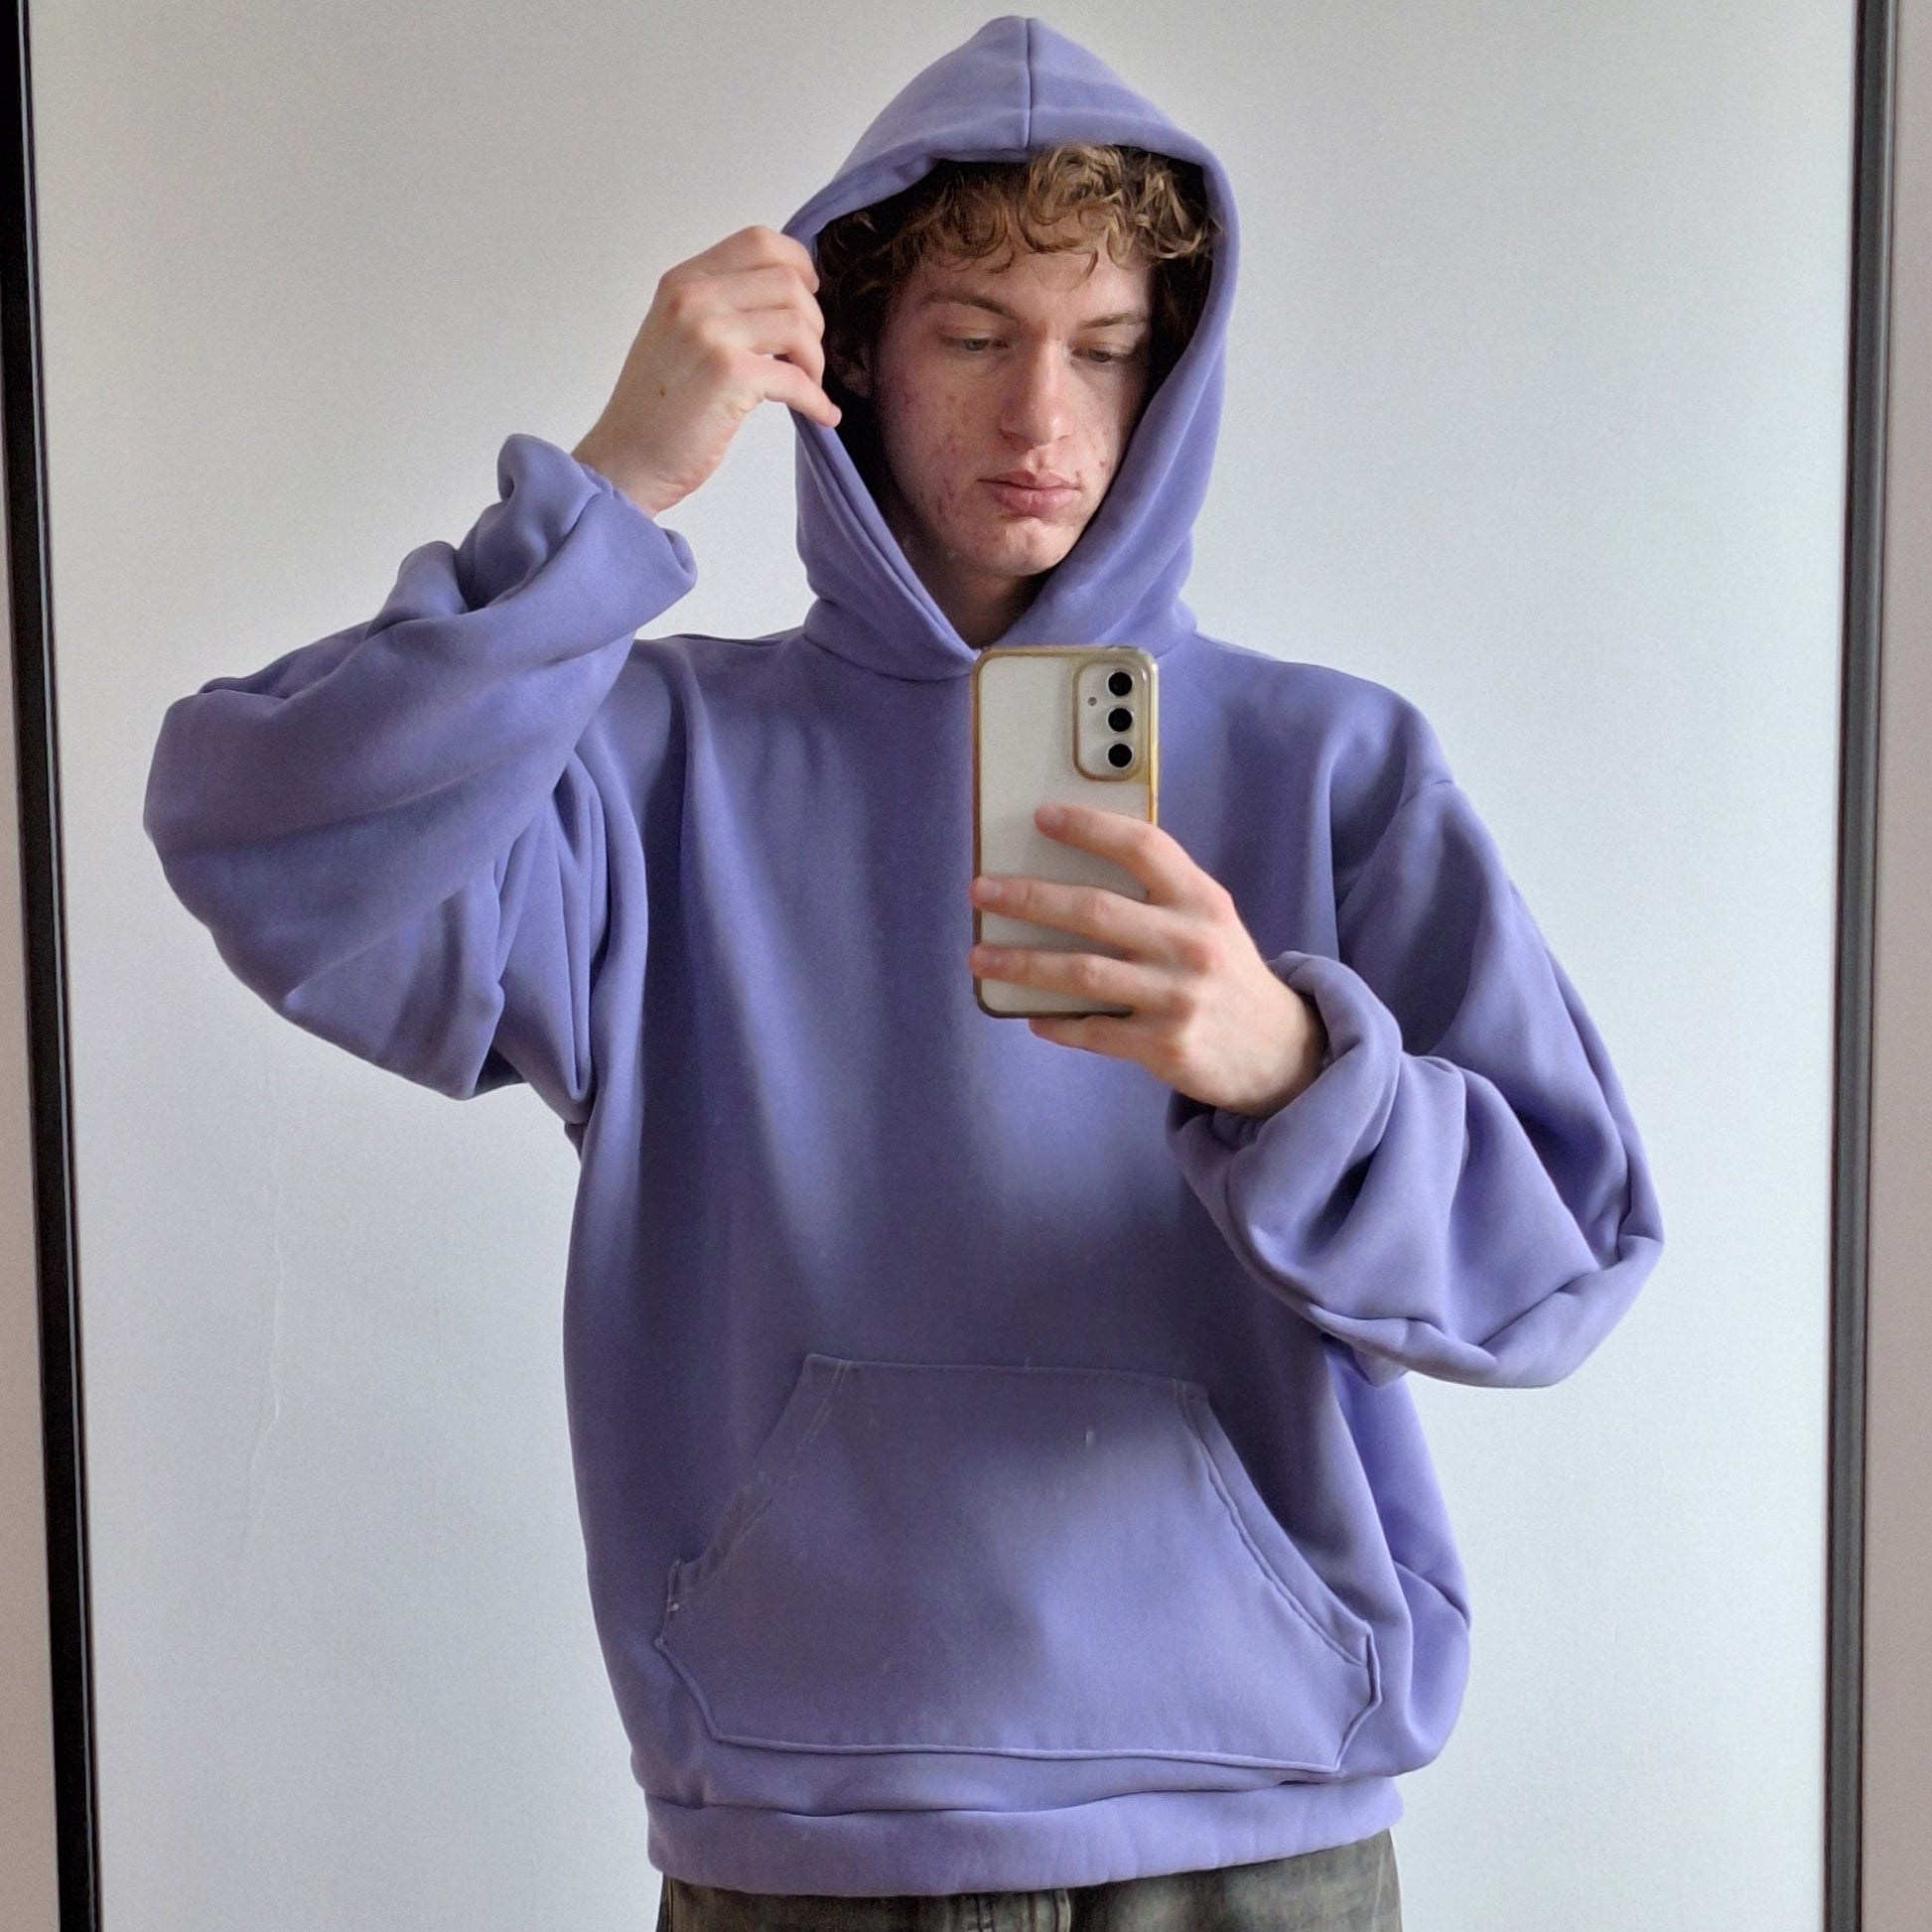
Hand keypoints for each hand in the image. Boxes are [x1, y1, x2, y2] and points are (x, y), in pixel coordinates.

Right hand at [570, 225, 840, 519]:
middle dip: (814, 321)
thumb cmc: (654, 410)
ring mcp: (711, 333)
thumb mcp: (675, 335)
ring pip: (799, 324)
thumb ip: (716, 308)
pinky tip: (822, 415)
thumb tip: (782, 301)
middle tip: (807, 356)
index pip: (759, 242)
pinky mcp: (730, 375)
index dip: (799, 266)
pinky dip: (817, 400)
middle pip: (788, 281)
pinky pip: (797, 377)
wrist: (625, 461)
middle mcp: (695, 297)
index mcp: (683, 282)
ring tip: (809, 384)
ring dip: (816, 359)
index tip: (809, 297)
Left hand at [967, 803, 1329, 1118]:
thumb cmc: (1224, 973)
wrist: (1280, 1050)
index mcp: (1202, 900)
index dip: (1090, 828)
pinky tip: (1030, 1016)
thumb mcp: (1209, 920)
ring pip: (1082, 973)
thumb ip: (1158, 895)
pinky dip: (1056, 1024)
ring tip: (980, 958)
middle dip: (1029, 899)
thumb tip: (1068, 871)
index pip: (1143, 847)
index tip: (1042, 817)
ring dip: (1022, 965)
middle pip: (1095, 911)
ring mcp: (1179, 997)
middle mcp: (1192, 943)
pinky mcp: (1166, 1046)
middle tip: (982, 891)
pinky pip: (1094, 1030)